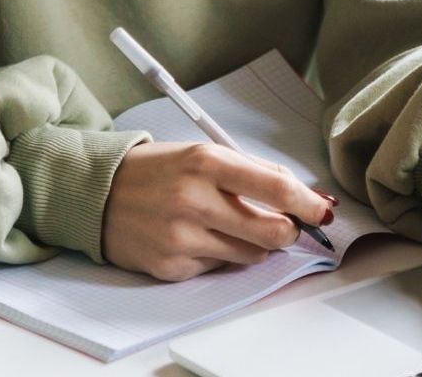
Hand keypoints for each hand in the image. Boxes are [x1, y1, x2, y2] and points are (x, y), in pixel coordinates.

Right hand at [102, 141, 332, 281]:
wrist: (98, 193)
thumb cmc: (156, 170)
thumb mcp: (202, 153)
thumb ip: (250, 171)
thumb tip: (301, 192)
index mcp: (206, 162)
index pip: (275, 185)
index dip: (308, 202)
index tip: (323, 210)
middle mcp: (194, 199)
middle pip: (272, 230)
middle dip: (288, 230)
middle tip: (285, 224)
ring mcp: (182, 237)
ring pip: (251, 254)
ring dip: (253, 243)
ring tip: (228, 224)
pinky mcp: (172, 267)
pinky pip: (219, 268)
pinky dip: (219, 255)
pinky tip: (198, 237)